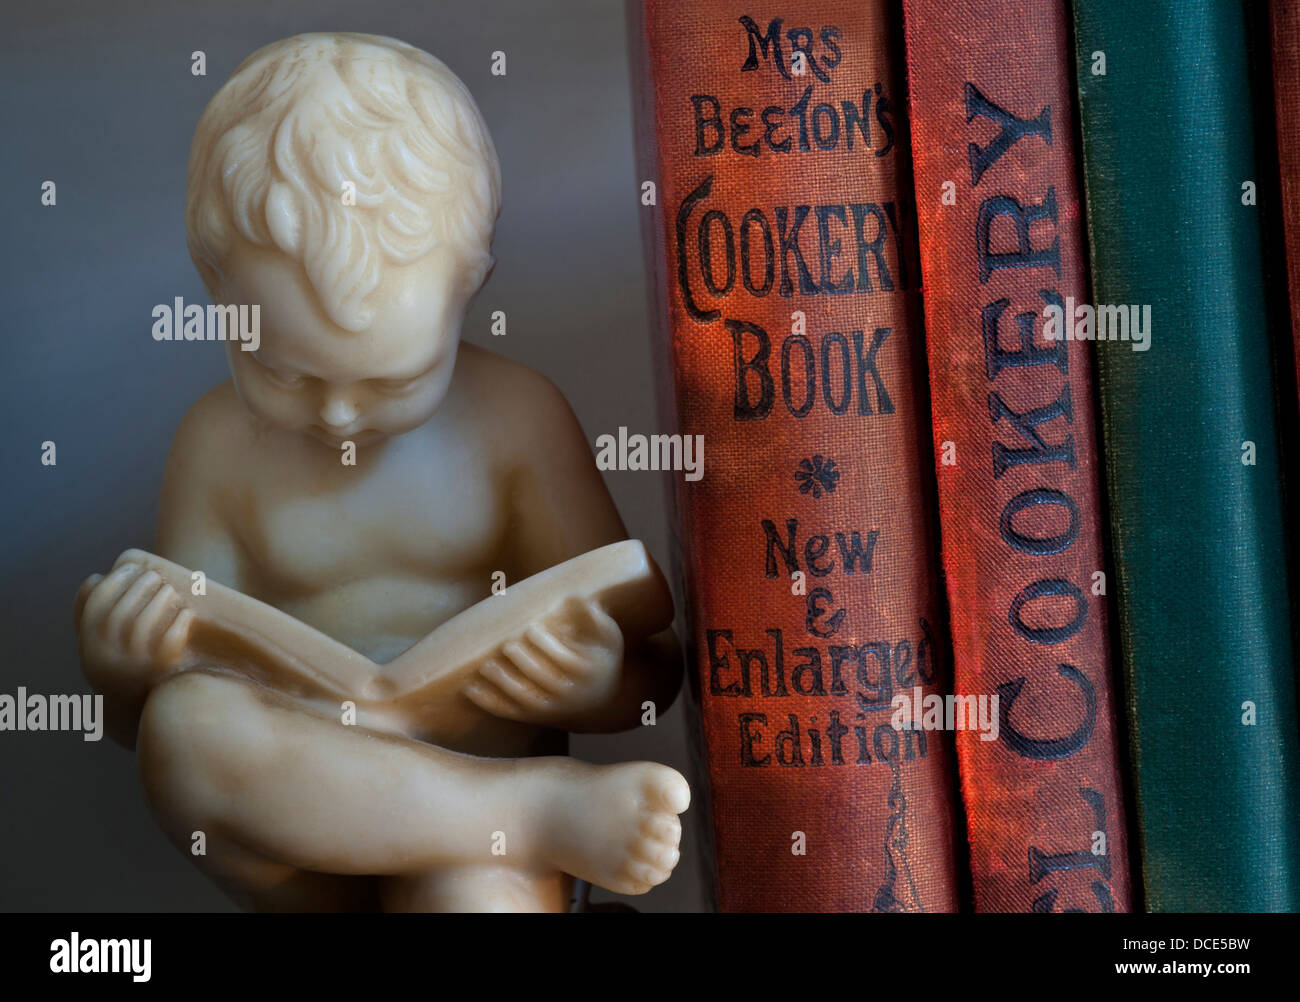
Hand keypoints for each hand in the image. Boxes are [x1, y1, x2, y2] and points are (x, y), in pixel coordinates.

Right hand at [75, 557, 195, 687]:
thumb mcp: (96, 641)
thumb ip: (91, 612)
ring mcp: (134, 664)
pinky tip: (188, 612)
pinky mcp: (160, 670)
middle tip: (156, 576)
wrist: (134, 706)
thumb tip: (97, 577)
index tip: (132, 568)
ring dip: (160, 600)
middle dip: (140, 587)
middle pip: (123, 611)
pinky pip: (171, 642)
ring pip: (145, 624)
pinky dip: (181, 622)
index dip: (115, 581)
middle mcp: (108, 654)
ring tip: (171, 590)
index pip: (96, 604)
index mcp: (90, 643)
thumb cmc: (117, 661)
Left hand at [463, 596, 623, 722]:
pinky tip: (469, 688)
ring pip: (522, 698)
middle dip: (523, 663)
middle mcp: (567, 694)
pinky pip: (507, 712)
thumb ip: (595, 617)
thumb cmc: (600, 657)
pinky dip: (487, 702)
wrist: (600, 700)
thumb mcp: (609, 636)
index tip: (530, 629)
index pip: (564, 660)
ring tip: (486, 666)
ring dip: (502, 684)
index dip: (546, 646)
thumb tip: (576, 597)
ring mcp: (548, 708)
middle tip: (507, 645)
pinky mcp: (532, 716)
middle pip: (542, 680)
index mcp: (586, 672)